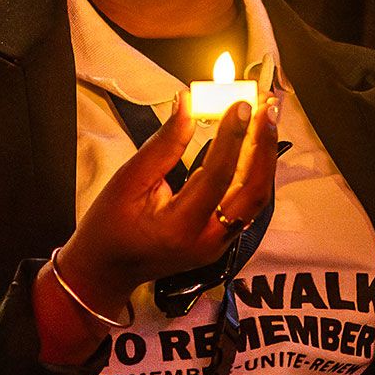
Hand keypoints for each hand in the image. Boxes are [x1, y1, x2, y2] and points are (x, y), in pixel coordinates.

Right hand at [56, 91, 281, 317]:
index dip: (232, 137)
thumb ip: (163, 145)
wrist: (107, 270)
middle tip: (267, 107)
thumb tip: (187, 104)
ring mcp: (219, 245)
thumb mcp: (127, 181)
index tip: (242, 104)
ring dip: (265, 157)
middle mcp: (208, 241)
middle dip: (265, 146)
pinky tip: (255, 144)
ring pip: (257, 198)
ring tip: (267, 118)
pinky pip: (248, 204)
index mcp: (179, 228)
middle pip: (254, 191)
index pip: (216, 176)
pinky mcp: (222, 241)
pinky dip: (255, 171)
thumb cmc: (109, 225)